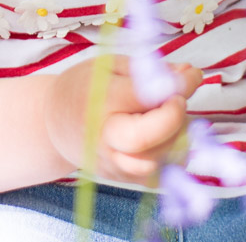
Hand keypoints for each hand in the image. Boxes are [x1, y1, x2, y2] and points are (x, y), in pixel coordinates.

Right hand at [44, 54, 202, 186]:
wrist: (55, 124)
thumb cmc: (85, 88)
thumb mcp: (112, 65)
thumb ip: (151, 71)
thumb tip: (190, 74)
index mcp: (101, 103)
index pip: (146, 99)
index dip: (177, 87)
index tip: (189, 74)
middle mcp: (106, 141)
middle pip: (150, 141)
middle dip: (175, 116)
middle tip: (176, 99)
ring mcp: (115, 166)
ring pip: (161, 161)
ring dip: (178, 135)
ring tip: (168, 115)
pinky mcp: (125, 180)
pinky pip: (161, 173)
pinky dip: (172, 153)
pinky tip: (164, 134)